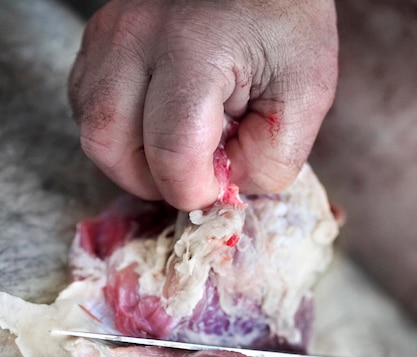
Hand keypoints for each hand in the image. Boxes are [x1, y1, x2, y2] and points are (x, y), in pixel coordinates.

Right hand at [69, 0, 337, 209]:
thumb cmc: (285, 26)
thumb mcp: (305, 97)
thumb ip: (268, 160)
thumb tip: (221, 189)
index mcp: (194, 51)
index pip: (171, 151)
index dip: (194, 189)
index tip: (218, 184)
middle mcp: (135, 37)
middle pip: (108, 144)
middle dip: (150, 181)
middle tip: (188, 175)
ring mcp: (108, 34)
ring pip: (91, 129)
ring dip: (129, 158)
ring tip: (172, 149)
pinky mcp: (98, 40)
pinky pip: (88, 106)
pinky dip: (118, 132)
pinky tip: (152, 123)